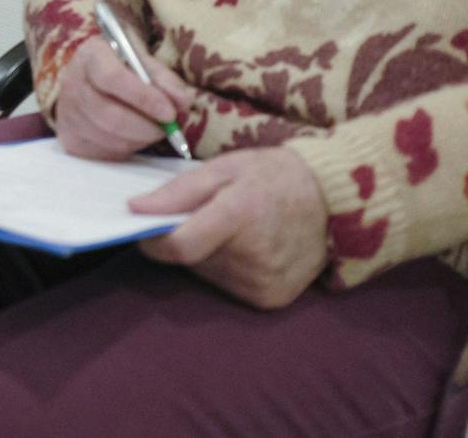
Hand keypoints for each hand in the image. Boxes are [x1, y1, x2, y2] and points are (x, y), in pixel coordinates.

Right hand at [54, 31, 195, 160]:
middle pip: (110, 115)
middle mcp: (72, 83)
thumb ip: (165, 80)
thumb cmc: (122, 68)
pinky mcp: (70, 139)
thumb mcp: (144, 63)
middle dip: (147, 127)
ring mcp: (67, 114)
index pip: (113, 78)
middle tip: (167, 128)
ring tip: (152, 129)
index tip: (170, 113)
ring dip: (140, 139)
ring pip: (109, 138)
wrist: (91, 80)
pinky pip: (103, 153)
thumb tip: (182, 103)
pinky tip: (133, 136)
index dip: (144, 99)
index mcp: (90, 56)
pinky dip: (127, 148)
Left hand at [131, 147, 329, 309]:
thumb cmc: (272, 176)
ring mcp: (266, 282)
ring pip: (208, 275)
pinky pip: (230, 288)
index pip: (180, 247)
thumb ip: (177, 191)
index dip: (154, 241)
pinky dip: (228, 270)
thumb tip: (134, 209)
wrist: (333, 200)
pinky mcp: (272, 299)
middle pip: (191, 260)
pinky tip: (248, 249)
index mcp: (241, 215)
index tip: (146, 227)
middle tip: (206, 217)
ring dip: (207, 255)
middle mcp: (255, 256)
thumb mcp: (223, 168)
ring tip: (232, 230)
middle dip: (185, 240)